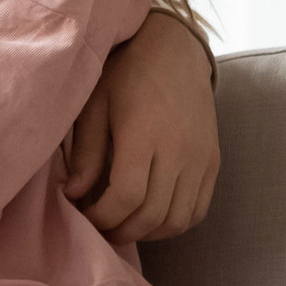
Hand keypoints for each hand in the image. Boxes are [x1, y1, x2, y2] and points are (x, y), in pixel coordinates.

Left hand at [62, 10, 219, 243]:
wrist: (175, 53)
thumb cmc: (125, 76)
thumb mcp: (95, 108)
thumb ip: (86, 154)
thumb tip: (72, 193)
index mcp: (145, 136)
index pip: (126, 197)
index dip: (102, 217)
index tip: (83, 216)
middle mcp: (179, 152)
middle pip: (152, 215)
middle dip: (120, 231)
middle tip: (98, 227)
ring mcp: (201, 160)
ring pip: (178, 220)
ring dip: (147, 233)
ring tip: (121, 225)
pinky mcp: (213, 162)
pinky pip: (198, 210)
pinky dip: (174, 223)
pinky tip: (150, 217)